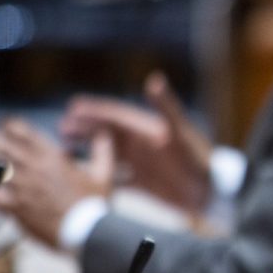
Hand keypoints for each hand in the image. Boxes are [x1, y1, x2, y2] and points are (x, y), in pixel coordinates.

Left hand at [0, 119, 112, 248]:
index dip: (9, 126)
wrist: (87, 233)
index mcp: (51, 156)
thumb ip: (102, 152)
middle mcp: (32, 168)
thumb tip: (103, 136)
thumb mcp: (103, 175)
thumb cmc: (95, 204)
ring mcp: (21, 188)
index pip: (21, 131)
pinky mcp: (15, 208)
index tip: (4, 126)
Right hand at [60, 71, 213, 213]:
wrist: (212, 193)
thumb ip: (166, 107)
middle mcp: (141, 145)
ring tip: (64, 151)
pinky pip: (114, 179)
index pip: (116, 115)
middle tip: (61, 128)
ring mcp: (140, 164)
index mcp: (148, 129)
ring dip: (87, 152)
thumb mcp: (180, 132)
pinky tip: (82, 181)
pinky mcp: (141, 184)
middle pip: (106, 133)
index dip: (95, 111)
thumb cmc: (199, 160)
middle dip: (84, 129)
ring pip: (106, 155)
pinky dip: (98, 178)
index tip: (74, 107)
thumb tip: (154, 79)